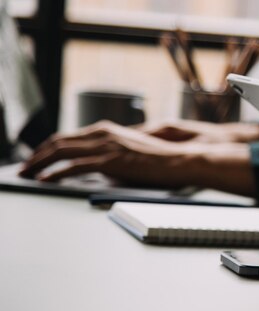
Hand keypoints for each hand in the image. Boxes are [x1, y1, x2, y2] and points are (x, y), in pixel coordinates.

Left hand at [19, 121, 255, 194]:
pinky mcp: (111, 160)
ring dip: (39, 163)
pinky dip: (55, 173)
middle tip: (23, 167)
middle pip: (60, 141)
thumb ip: (112, 155)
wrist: (182, 160)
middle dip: (37, 155)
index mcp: (108, 130)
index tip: (36, 157)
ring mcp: (107, 146)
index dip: (49, 147)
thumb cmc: (162, 160)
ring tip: (26, 174)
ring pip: (61, 151)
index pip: (69, 137)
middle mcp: (104, 134)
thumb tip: (97, 168)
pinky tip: (44, 180)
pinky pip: (74, 166)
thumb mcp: (133, 152)